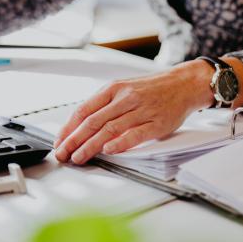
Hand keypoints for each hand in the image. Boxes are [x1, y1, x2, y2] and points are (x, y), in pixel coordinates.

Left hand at [54, 60, 217, 164]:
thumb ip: (105, 105)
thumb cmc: (152, 89)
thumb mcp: (124, 88)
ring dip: (90, 145)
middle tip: (62, 153)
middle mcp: (125, 98)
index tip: (59, 141)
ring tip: (78, 157)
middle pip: (93, 121)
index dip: (68, 127)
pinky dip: (120, 143)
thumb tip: (80, 125)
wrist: (184, 84)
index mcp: (114, 89)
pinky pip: (135, 134)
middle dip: (73, 140)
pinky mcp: (157, 123)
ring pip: (109, 129)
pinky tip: (108, 151)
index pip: (84, 110)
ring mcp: (141, 110)